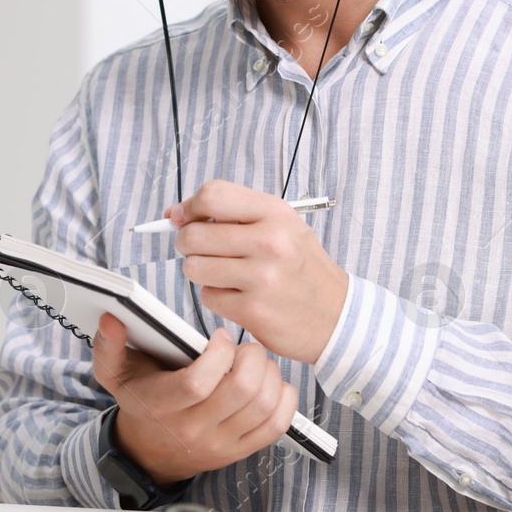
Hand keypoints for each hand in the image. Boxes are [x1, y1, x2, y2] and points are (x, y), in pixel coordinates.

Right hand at [89, 312, 298, 485]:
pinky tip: (271, 384)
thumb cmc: (141, 402)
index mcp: (163, 405)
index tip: (220, 337)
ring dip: (269, 374)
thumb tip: (110, 319)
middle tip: (245, 348)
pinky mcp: (241, 451)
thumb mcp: (115, 374)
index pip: (199, 383)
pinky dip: (283, 399)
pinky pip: (277, 426)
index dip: (218, 354)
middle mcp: (194, 428)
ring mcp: (221, 443)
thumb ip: (109, 346)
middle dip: (252, 358)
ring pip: (264, 405)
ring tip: (256, 363)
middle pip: (241, 391)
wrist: (150, 452)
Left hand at [166, 180, 348, 363]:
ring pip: (194, 267)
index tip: (183, 218)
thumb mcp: (281, 227)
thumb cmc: (302, 268)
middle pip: (194, 234)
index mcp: (275, 213)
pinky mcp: (253, 310)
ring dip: (201, 273)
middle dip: (188, 244)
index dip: (189, 207)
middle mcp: (270, 241)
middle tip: (204, 252)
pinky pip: (208, 296)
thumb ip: (233, 214)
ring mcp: (262, 277)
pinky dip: (216, 297)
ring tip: (226, 276)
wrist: (336, 316)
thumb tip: (175, 213)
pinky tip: (239, 296)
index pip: (212, 195)